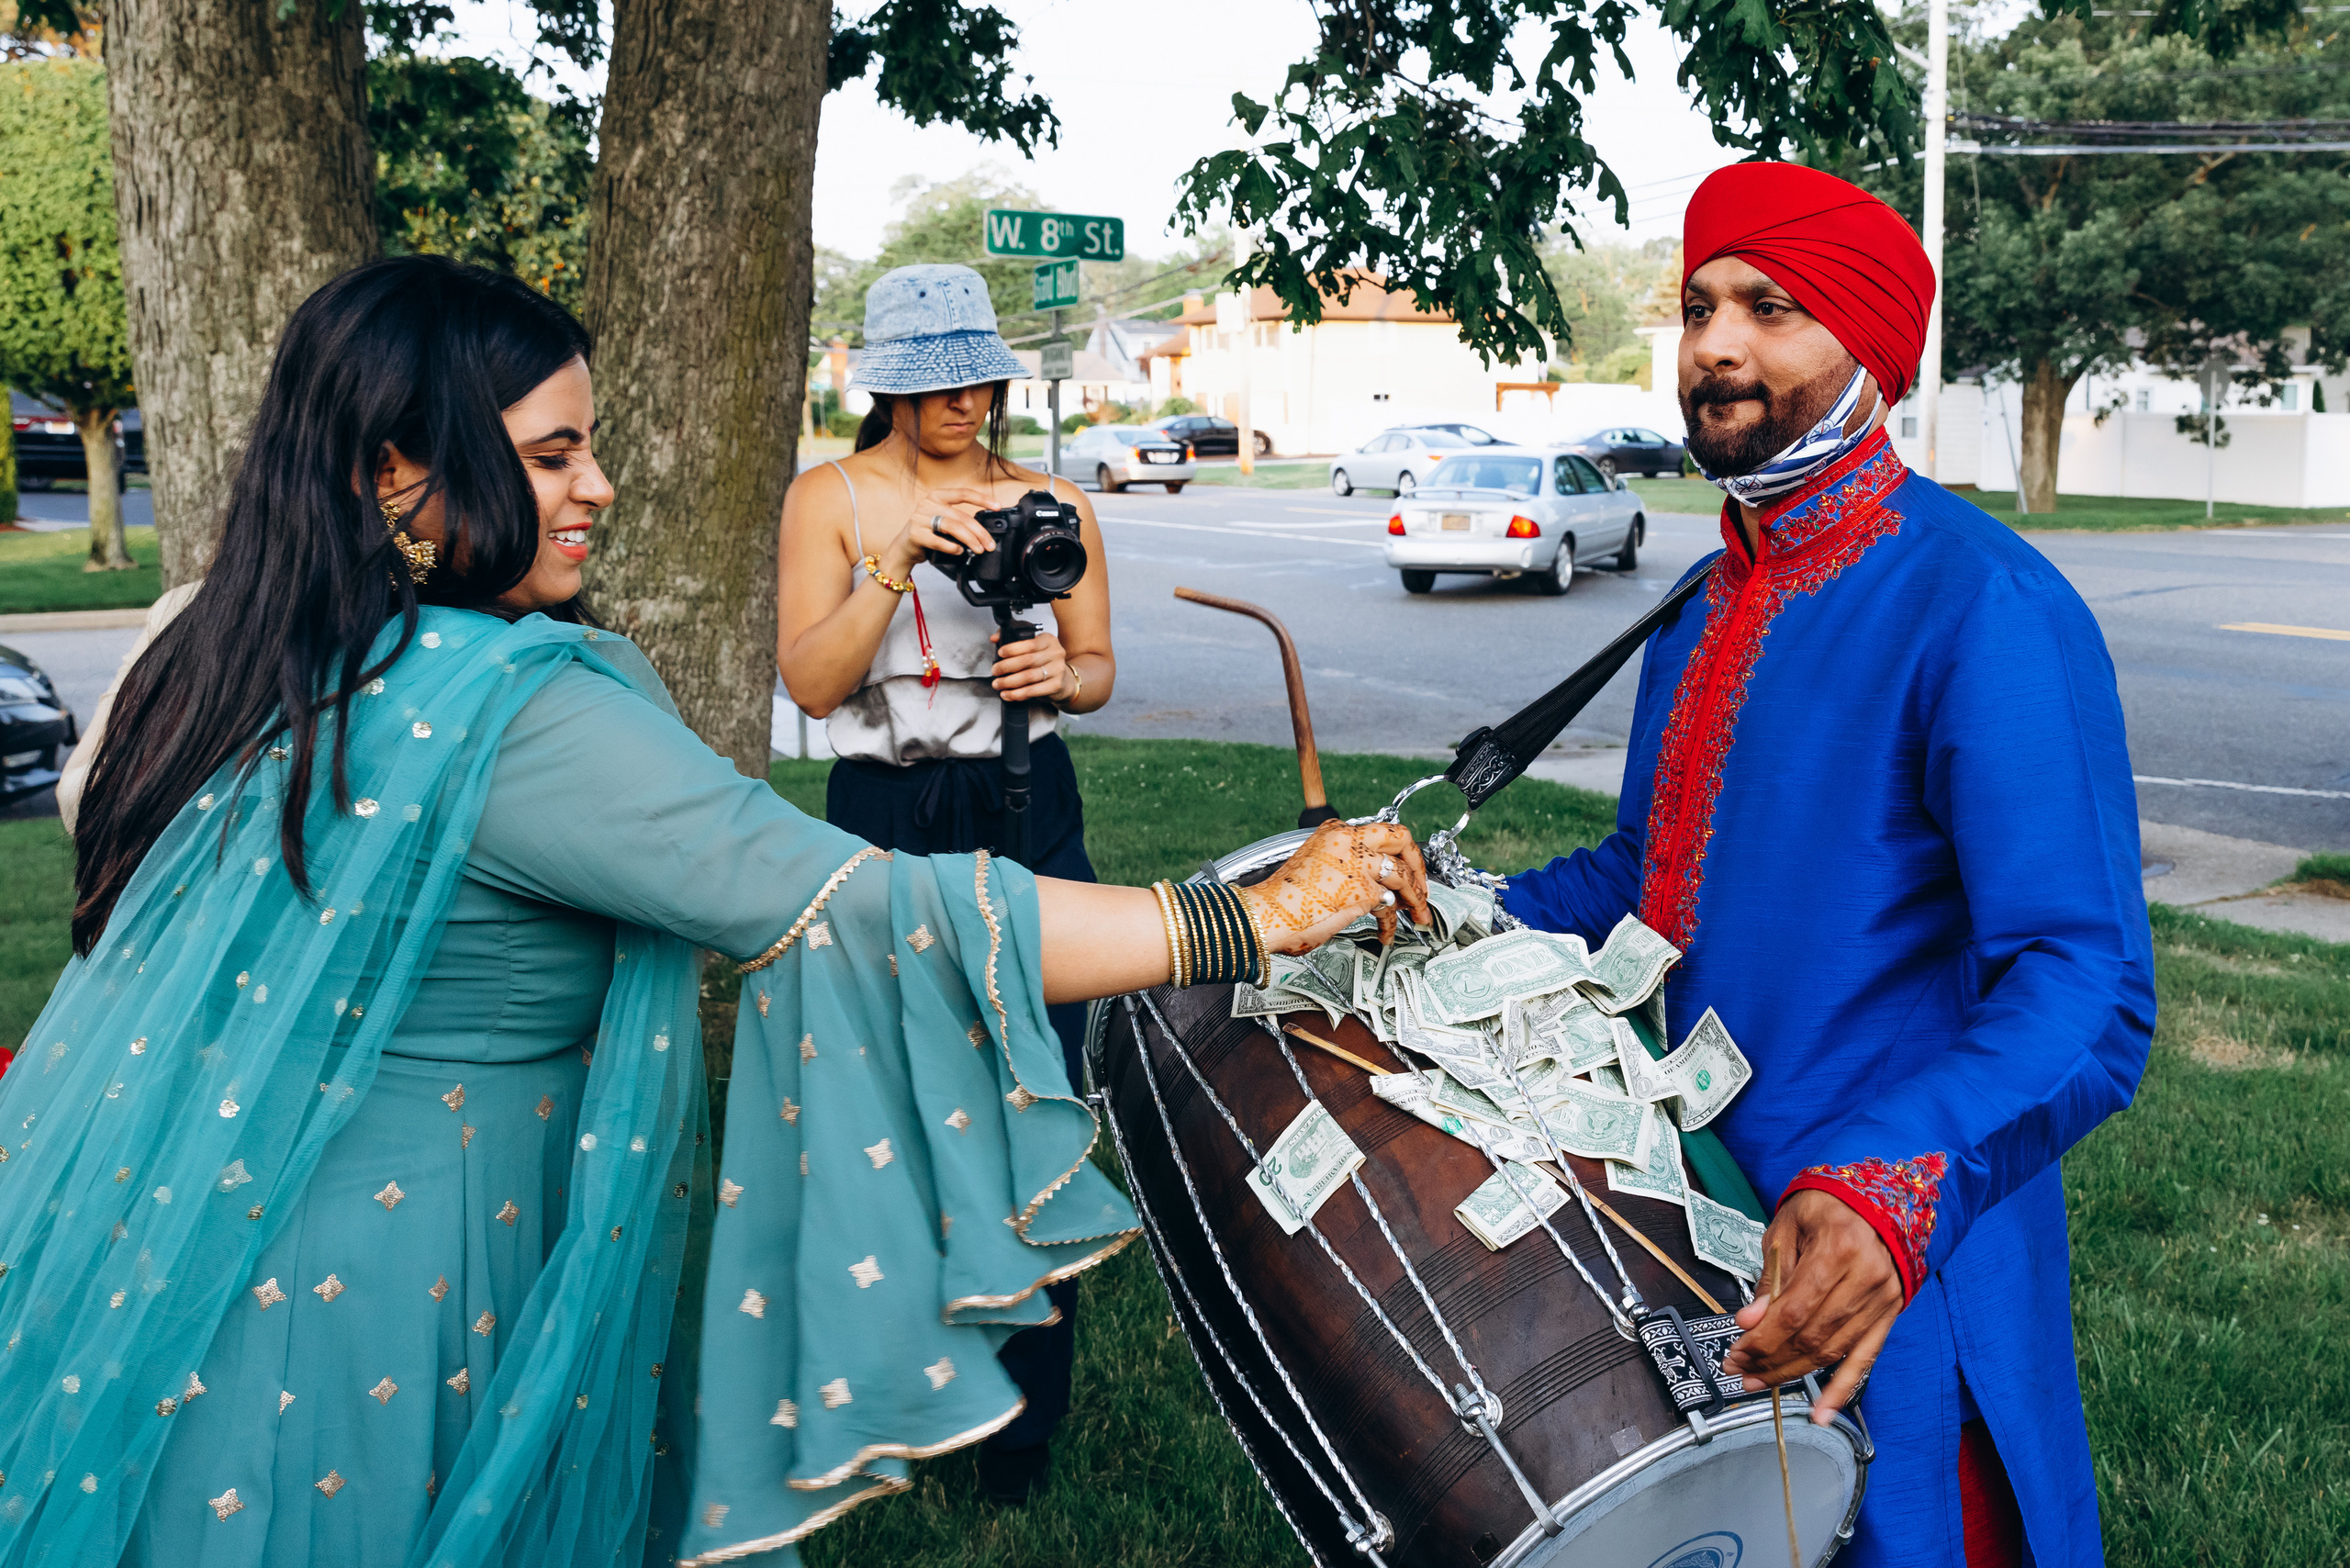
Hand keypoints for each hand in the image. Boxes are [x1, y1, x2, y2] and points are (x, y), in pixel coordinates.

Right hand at [876, 485, 996, 579]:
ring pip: (952, 527)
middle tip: (989, 544)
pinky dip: (951, 547)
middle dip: (979, 532)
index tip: (997, 506)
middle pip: (961, 516)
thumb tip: (984, 532)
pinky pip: (938, 541)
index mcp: (937, 496)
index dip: (982, 499)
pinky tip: (959, 551)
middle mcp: (927, 504)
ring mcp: (920, 518)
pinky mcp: (915, 534)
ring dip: (970, 540)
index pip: (963, 493)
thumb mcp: (943, 521)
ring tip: (979, 549)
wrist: (904, 549)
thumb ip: (959, 520)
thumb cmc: (928, 534)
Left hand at [990, 627, 1074, 704]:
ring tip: (998, 684)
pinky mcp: (1056, 685)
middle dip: (1006, 666)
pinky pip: (1033, 690)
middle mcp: (1055, 653)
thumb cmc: (1044, 662)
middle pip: (1027, 660)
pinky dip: (1018, 694)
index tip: (1000, 654)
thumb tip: (995, 638)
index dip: (1012, 649)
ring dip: (1009, 682)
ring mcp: (1058, 669)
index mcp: (1048, 640)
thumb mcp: (1032, 648)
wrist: (1064, 680)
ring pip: (1029, 676)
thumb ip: (1012, 640)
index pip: (1029, 643)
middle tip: (995, 671)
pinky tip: (1009, 694)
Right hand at [1237, 821, 1430, 949]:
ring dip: (1417, 897)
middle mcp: (1350, 840)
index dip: (1395, 853)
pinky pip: (1390, 906)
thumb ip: (1342, 865)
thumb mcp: (1315, 866)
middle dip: (1417, 863)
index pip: (1377, 833)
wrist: (1266, 914)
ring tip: (1419, 915)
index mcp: (1335, 832)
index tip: (1402, 868)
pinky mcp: (1364, 890)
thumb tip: (1368, 884)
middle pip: (1401, 838)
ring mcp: (1359, 863)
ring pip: (1403, 873)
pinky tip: (1387, 933)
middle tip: (1422, 885)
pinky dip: (1392, 923)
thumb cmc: (1283, 899)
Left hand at [1717, 1188, 1905, 1422]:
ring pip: (1832, 1352)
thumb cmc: (1827, 1206)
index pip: (1794, 1310)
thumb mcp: (1788, 1226)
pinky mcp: (1889, 1316)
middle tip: (1739, 1369)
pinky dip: (1842, 1391)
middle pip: (1812, 1336)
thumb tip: (1750, 1321)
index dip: (1762, 1337)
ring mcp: (1882, 1301)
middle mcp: (1866, 1279)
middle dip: (1769, 1358)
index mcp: (1838, 1249)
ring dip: (1792, 1373)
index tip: (1735, 1350)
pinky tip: (1821, 1414)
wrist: (1879, 1200)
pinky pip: (1865, 1360)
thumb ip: (1771, 1275)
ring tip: (1760, 1382)